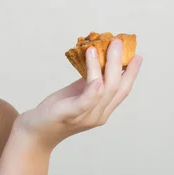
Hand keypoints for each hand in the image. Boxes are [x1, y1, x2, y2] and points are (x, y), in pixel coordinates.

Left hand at [16, 39, 142, 151]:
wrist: (35, 132)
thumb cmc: (56, 111)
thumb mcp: (76, 94)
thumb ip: (88, 83)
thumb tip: (97, 59)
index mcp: (103, 110)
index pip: (122, 90)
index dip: (131, 73)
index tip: (138, 56)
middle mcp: (98, 115)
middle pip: (116, 87)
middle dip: (120, 63)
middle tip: (119, 42)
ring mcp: (85, 117)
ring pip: (104, 89)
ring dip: (105, 66)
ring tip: (100, 46)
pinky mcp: (70, 115)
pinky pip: (86, 100)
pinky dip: (93, 87)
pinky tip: (95, 73)